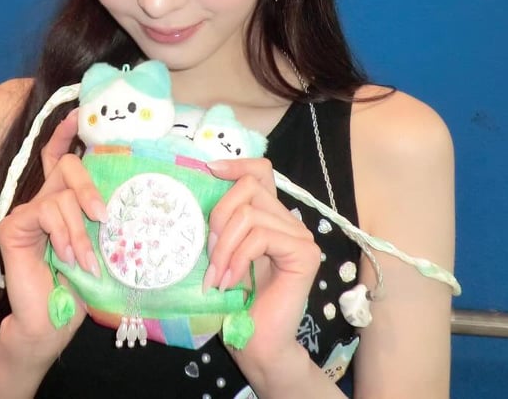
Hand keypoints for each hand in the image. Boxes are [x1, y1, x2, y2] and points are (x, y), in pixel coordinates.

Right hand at [0, 110, 106, 357]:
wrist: (51, 322)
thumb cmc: (79, 285)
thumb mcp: (99, 244)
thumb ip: (102, 217)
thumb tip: (125, 198)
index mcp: (63, 201)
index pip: (61, 157)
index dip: (67, 133)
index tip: (78, 113)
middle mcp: (43, 199)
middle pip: (67, 165)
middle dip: (89, 187)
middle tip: (104, 216)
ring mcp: (26, 210)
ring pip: (61, 194)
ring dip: (79, 230)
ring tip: (85, 260)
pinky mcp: (13, 223)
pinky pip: (45, 211)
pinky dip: (61, 233)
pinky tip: (64, 256)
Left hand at [204, 156, 320, 374]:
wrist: (257, 343)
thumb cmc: (236, 302)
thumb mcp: (222, 251)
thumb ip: (222, 222)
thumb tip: (203, 185)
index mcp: (270, 216)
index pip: (261, 171)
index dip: (236, 164)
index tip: (208, 170)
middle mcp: (289, 221)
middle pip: (249, 187)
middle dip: (219, 217)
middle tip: (209, 257)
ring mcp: (300, 236)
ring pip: (250, 214)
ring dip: (224, 247)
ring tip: (216, 277)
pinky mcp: (305, 254)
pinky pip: (261, 237)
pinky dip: (238, 258)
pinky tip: (230, 282)